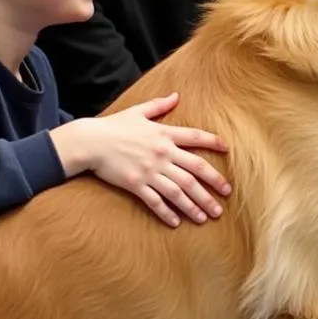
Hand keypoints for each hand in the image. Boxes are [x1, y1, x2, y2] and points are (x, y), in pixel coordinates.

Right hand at [51, 92, 230, 226]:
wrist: (89, 142)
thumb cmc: (114, 125)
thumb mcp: (138, 111)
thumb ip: (160, 105)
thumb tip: (177, 95)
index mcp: (164, 134)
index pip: (196, 138)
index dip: (213, 143)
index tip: (228, 151)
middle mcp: (162, 154)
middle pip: (194, 171)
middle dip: (213, 184)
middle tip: (227, 196)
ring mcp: (149, 171)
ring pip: (179, 191)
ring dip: (195, 205)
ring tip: (207, 216)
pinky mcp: (135, 185)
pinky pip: (155, 202)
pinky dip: (167, 213)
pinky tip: (177, 222)